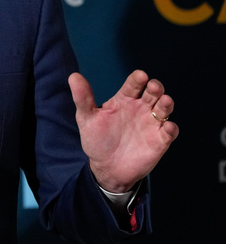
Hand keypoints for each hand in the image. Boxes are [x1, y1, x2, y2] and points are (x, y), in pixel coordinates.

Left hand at [69, 69, 178, 192]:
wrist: (107, 167)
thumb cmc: (97, 139)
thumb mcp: (86, 118)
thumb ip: (82, 98)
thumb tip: (73, 76)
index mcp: (124, 100)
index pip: (133, 85)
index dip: (138, 79)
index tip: (140, 76)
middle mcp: (141, 108)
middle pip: (153, 93)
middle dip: (155, 88)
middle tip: (153, 86)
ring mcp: (151, 123)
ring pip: (164, 109)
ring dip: (166, 104)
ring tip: (165, 101)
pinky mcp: (160, 140)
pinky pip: (169, 132)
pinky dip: (170, 129)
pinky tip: (168, 127)